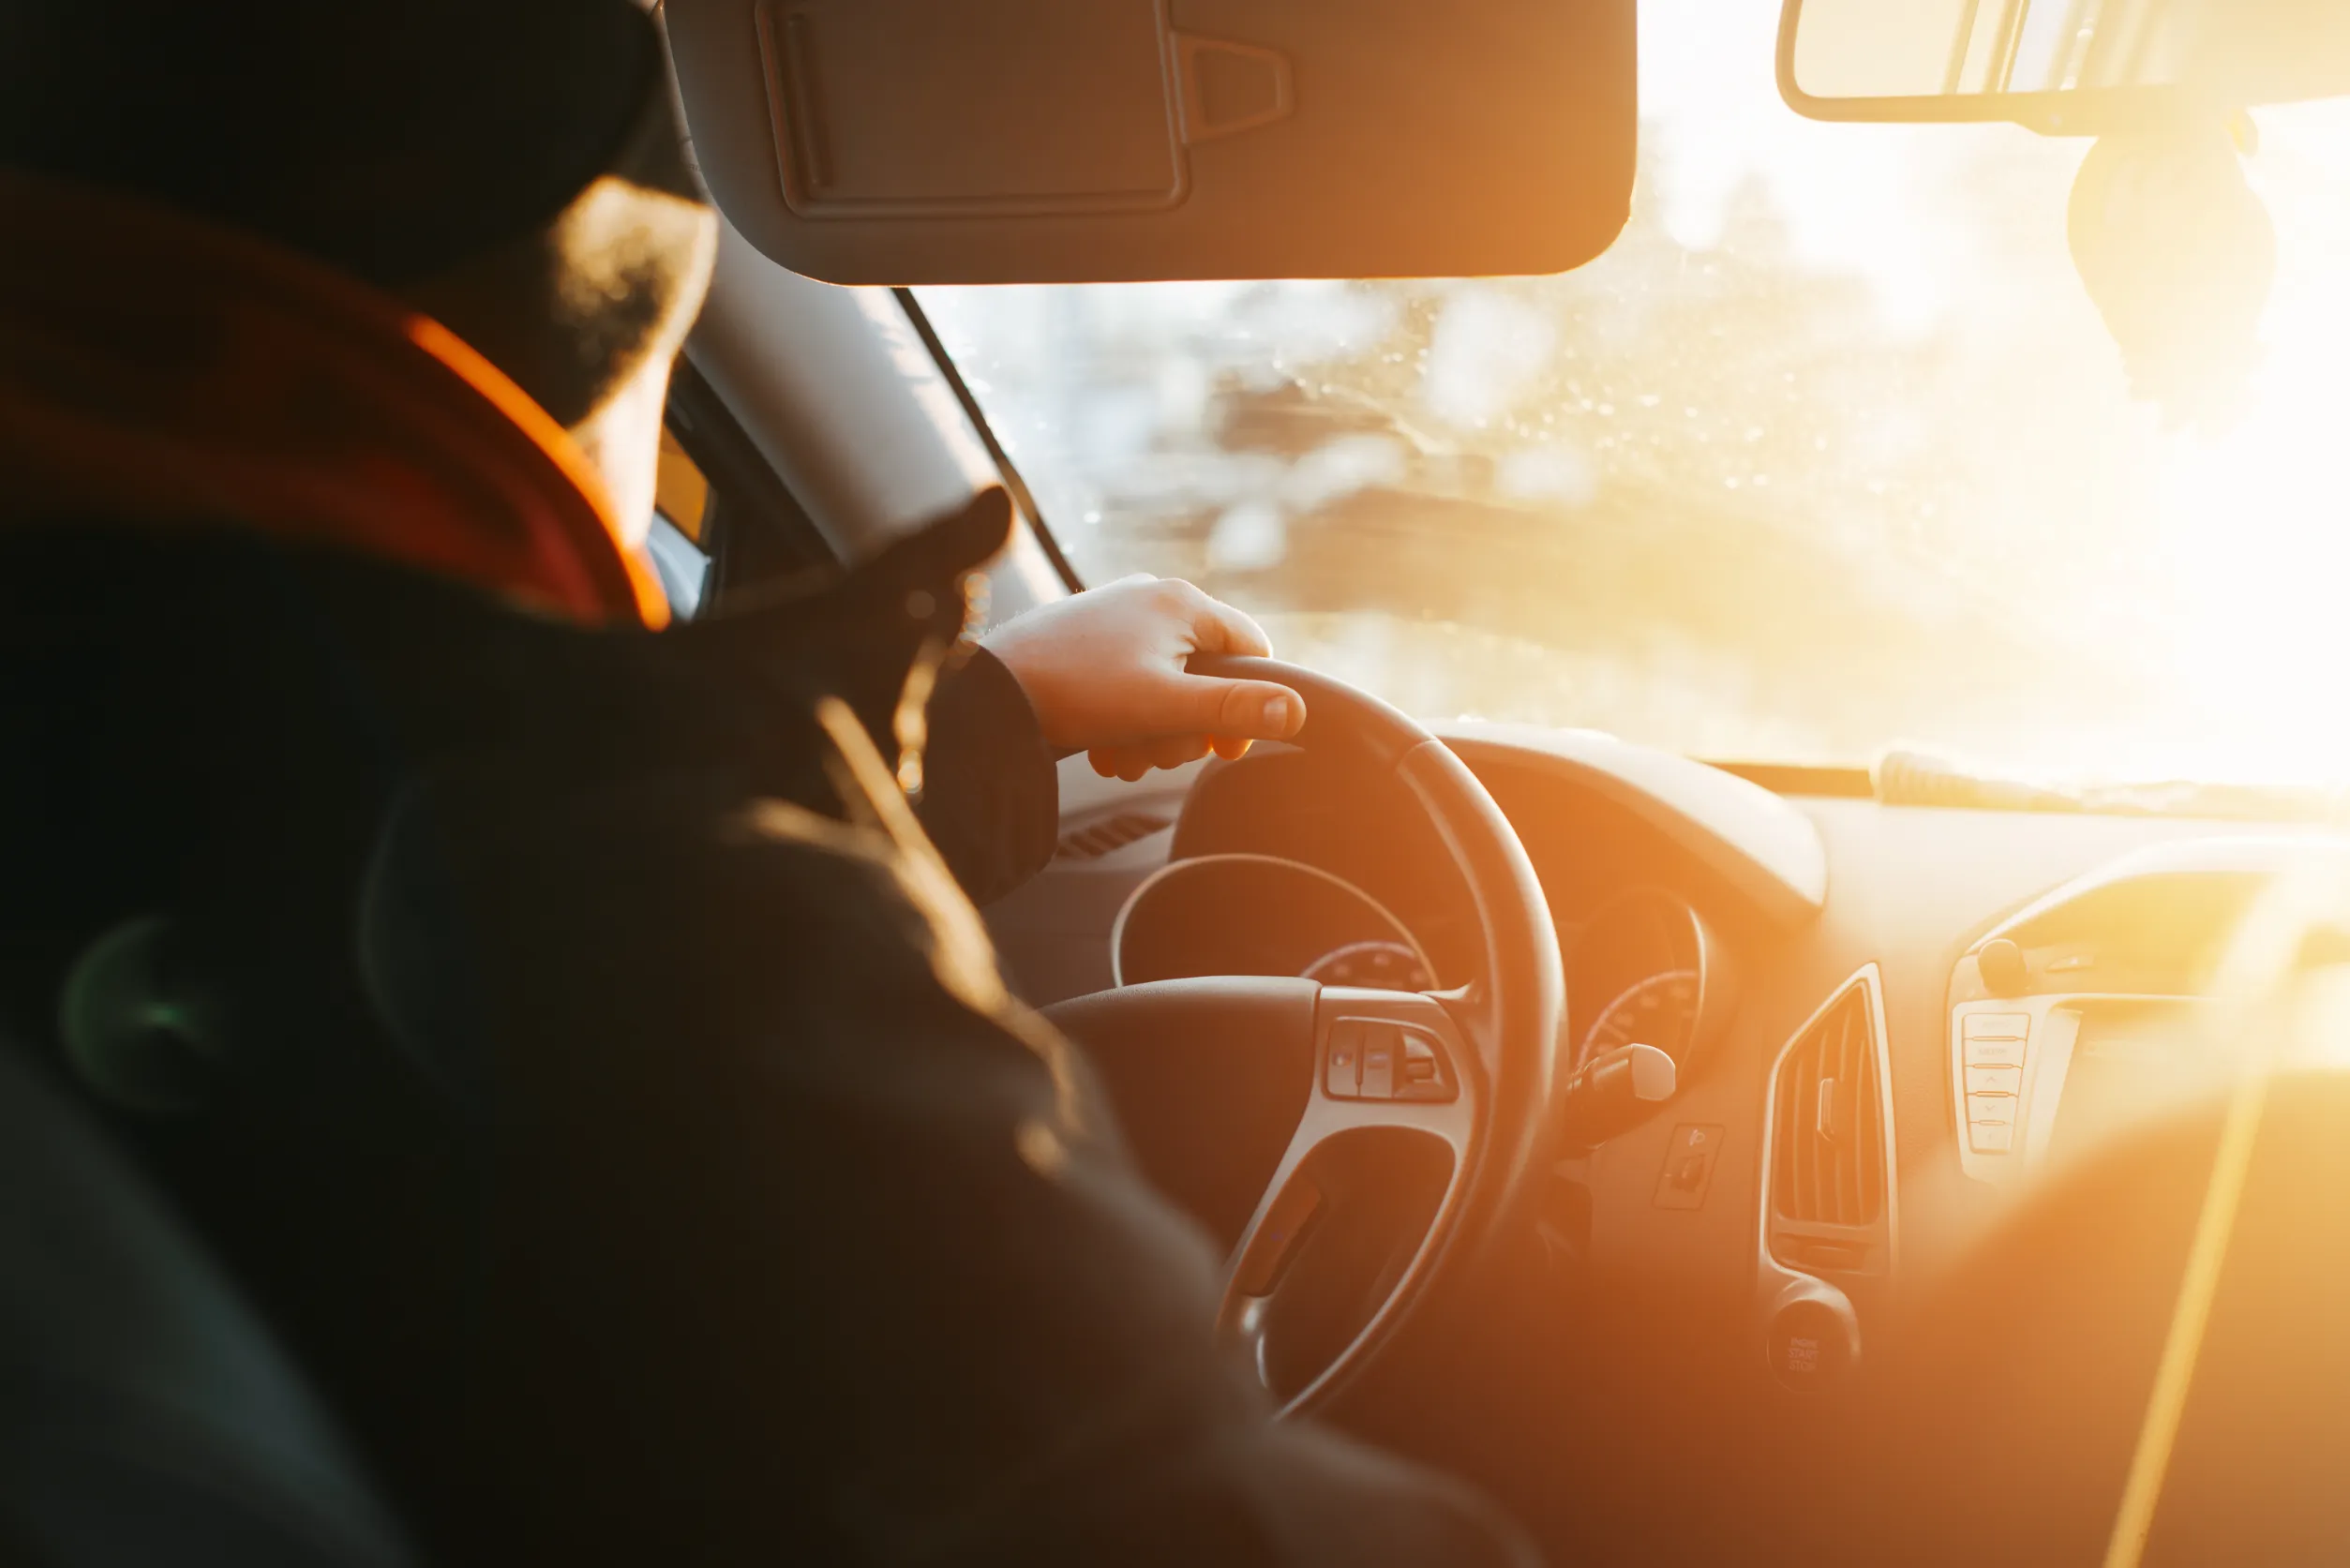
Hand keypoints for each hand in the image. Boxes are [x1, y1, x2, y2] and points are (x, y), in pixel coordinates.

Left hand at [980, 576, 1307, 780]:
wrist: (988, 690)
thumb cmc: (1075, 691)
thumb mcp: (1165, 706)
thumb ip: (1233, 708)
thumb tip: (1296, 710)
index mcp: (1183, 603)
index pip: (1253, 649)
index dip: (1251, 702)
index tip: (1225, 746)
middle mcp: (1154, 599)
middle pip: (1207, 675)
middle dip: (1185, 726)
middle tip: (1155, 750)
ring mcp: (1120, 617)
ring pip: (1168, 687)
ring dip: (1152, 732)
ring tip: (1119, 750)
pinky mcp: (1091, 640)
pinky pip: (1132, 684)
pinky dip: (1124, 720)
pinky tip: (1101, 743)